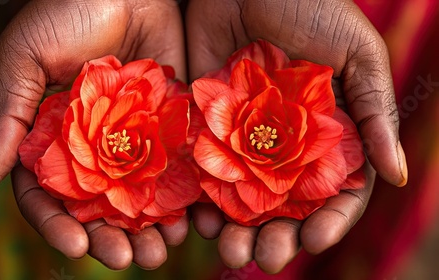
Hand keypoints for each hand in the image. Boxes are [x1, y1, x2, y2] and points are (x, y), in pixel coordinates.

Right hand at [0, 0, 185, 269]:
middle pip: (99, 208)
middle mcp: (95, 148)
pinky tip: (195, 220)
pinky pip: (178, 170)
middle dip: (111, 238)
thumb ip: (8, 116)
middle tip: (130, 261)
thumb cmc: (67, 11)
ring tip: (164, 250)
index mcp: (54, 139)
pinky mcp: (171, 128)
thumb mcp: (24, 59)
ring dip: (151, 229)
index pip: (49, 195)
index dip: (57, 225)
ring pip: (141, 197)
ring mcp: (135, 141)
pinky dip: (186, 199)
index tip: (76, 247)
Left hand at [186, 0, 406, 272]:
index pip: (335, 191)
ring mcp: (244, 138)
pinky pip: (205, 172)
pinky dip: (202, 201)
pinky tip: (200, 222)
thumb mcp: (357, 52)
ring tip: (229, 251)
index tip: (315, 241)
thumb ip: (376, 111)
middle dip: (277, 236)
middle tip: (265, 257)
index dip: (329, 220)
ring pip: (242, 199)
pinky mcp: (207, 128)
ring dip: (238, 230)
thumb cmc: (309, 5)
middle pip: (284, 206)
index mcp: (327, 133)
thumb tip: (396, 175)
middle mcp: (285, 144)